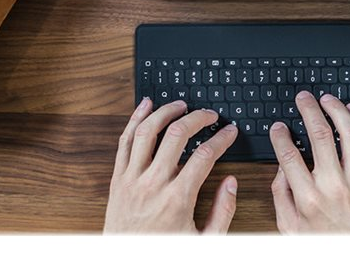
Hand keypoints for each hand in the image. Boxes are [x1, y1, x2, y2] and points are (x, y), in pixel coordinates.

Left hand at [104, 98, 238, 233]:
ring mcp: (131, 180)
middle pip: (177, 135)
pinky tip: (145, 107)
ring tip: (180, 105)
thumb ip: (222, 212)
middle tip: (209, 115)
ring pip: (147, 132)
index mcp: (177, 199)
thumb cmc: (164, 253)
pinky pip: (124, 142)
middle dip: (197, 118)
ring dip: (165, 112)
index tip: (230, 132)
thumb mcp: (204, 242)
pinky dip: (134, 120)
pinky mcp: (118, 180)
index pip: (205, 156)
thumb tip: (231, 183)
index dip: (221, 139)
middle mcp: (152, 185)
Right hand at [269, 91, 349, 233]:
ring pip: (349, 133)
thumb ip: (281, 195)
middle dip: (308, 109)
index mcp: (309, 198)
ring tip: (327, 99)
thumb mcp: (289, 227)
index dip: (280, 135)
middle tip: (303, 97)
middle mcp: (334, 186)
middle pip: (319, 135)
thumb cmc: (324, 244)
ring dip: (337, 110)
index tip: (278, 127)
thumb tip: (281, 166)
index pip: (289, 155)